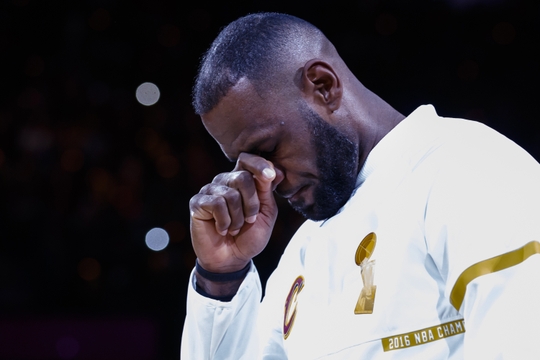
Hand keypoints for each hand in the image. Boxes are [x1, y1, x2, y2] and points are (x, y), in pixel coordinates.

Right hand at [189, 153, 283, 272]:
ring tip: (234, 228)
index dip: (260, 165)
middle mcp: (225, 181)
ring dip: (238, 218)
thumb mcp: (266, 214)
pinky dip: (224, 222)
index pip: (248, 159)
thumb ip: (266, 191)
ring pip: (230, 194)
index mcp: (243, 180)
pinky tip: (222, 229)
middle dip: (252, 204)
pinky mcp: (197, 202)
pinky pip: (216, 204)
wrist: (232, 259)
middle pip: (242, 177)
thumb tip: (274, 169)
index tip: (271, 175)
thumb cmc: (249, 236)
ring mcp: (210, 190)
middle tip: (250, 221)